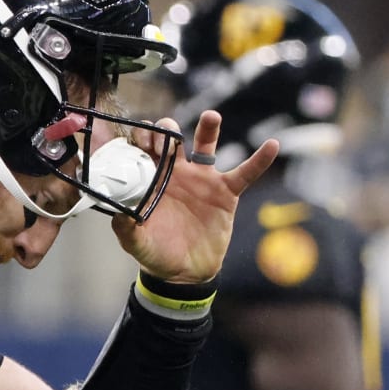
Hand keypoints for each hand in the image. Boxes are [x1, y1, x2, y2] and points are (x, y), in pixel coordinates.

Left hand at [112, 111, 278, 284]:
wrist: (184, 273)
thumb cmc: (156, 252)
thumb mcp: (135, 242)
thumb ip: (125, 226)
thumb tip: (117, 212)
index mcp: (153, 179)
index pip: (145, 149)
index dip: (143, 139)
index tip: (142, 139)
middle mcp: (176, 172)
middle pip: (173, 139)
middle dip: (168, 132)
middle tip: (166, 137)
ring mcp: (202, 180)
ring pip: (206, 145)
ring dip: (209, 128)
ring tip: (211, 117)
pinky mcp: (226, 193)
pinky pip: (245, 173)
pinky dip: (259, 160)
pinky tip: (271, 145)